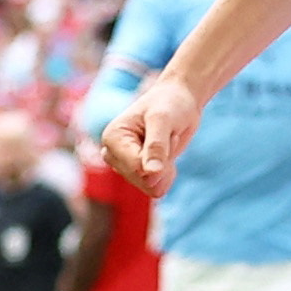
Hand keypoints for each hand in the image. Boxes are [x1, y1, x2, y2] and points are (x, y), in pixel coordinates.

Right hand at [105, 74, 202, 196]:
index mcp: (112, 138)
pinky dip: (168, 174)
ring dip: (166, 167)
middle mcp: (113, 155)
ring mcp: (125, 166)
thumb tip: (150, 174)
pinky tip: (166, 155)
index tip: (164, 132)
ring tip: (165, 143)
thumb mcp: (163, 120)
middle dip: (163, 161)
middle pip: (143, 180)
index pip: (137, 167)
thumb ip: (156, 147)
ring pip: (151, 187)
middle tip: (167, 137)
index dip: (159, 157)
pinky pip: (157, 189)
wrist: (179, 101)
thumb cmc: (169, 104)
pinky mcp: (138, 173)